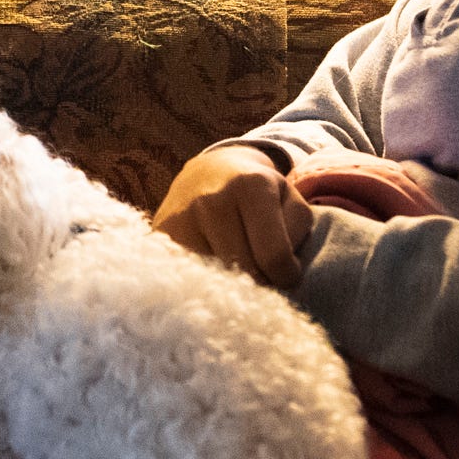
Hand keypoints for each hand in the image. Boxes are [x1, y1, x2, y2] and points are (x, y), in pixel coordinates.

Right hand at [154, 143, 314, 289]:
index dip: (286, 275)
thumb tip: (281, 272)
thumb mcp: (289, 199)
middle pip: (245, 272)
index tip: (285, 273)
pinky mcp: (160, 235)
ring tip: (235, 268)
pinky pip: (189, 277)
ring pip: (216, 281)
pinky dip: (205, 281)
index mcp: (251, 186)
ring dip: (230, 285)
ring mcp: (181, 218)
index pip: (274, 256)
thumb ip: (298, 231)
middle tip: (261, 273)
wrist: (206, 173)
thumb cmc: (257, 193)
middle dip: (260, 282)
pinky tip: (212, 268)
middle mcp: (211, 200)